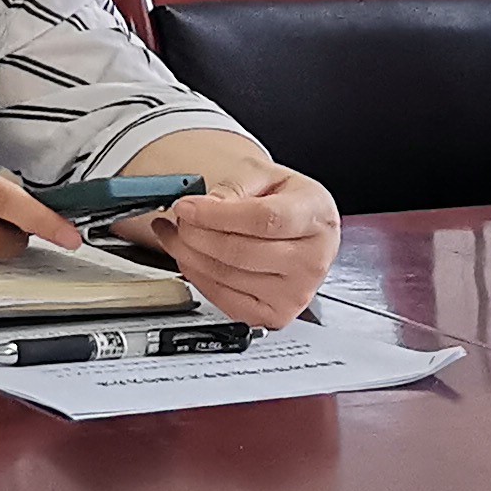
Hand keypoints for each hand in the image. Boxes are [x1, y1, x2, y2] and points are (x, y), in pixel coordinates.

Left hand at [127, 152, 340, 329]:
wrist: (307, 231)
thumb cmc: (287, 202)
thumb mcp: (266, 175)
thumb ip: (235, 186)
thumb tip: (205, 206)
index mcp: (314, 217)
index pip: (264, 220)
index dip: (217, 214)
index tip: (187, 206)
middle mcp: (311, 260)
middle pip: (240, 251)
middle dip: (195, 233)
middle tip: (178, 218)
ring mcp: (294, 292)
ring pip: (226, 276)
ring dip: (188, 254)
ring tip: (176, 234)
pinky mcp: (275, 314)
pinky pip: (224, 299)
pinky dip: (197, 277)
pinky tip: (189, 258)